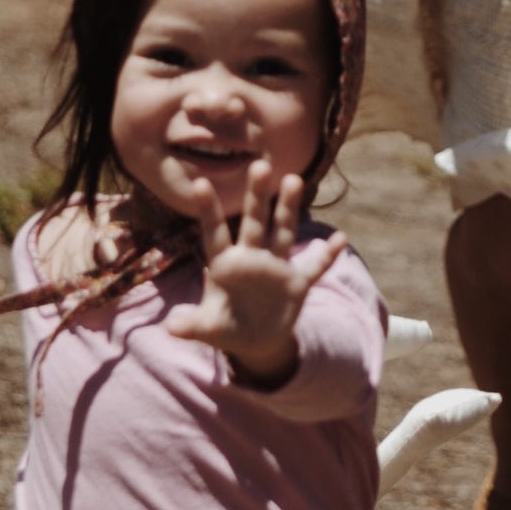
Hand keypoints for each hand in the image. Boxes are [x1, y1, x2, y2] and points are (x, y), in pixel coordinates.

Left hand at [165, 161, 345, 383]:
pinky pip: (314, 267)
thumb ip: (191, 326)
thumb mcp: (208, 329)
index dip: (208, 211)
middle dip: (256, 196)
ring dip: (288, 209)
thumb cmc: (226, 327)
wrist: (255, 343)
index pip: (215, 233)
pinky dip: (325, 255)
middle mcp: (251, 259)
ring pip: (282, 232)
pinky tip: (339, 238)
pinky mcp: (296, 284)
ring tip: (293, 180)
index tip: (199, 183)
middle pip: (253, 223)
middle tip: (259, 166)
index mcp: (225, 265)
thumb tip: (171, 328)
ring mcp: (275, 268)